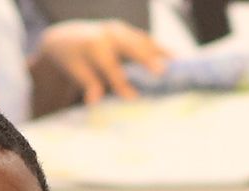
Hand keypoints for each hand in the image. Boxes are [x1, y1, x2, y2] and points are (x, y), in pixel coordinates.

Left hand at [35, 20, 169, 104]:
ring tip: (178, 67)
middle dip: (146, 59)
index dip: (121, 82)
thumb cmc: (73, 59)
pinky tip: (179, 60)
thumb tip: (94, 101)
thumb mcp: (75, 71)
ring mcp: (123, 31)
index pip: (109, 65)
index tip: (133, 98)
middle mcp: (110, 33)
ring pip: (143, 41)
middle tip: (161, 73)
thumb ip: (87, 83)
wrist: (69, 38)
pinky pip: (149, 41)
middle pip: (131, 47)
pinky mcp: (131, 32)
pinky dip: (162, 50)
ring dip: (161, 53)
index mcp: (94, 43)